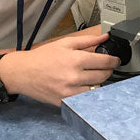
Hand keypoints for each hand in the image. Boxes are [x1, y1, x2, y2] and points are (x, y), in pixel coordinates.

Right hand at [0, 32, 119, 106]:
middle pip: (103, 76)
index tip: (116, 60)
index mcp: (75, 60)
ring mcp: (69, 92)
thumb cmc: (43, 57)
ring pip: (96, 90)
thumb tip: (105, 37)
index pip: (105, 62)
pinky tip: (84, 87)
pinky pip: (84, 100)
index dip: (114, 60)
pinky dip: (88, 94)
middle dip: (107, 71)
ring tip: (94, 76)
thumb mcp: (65, 43)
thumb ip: (87, 41)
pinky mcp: (64, 102)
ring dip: (98, 83)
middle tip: (105, 67)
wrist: (23, 73)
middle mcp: (74, 77)